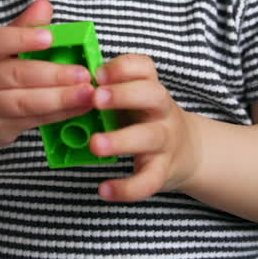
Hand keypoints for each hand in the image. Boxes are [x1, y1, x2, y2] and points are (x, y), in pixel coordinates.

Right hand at [0, 0, 95, 154]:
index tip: (49, 37)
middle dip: (52, 74)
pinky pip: (32, 121)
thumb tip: (44, 6)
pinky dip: (59, 114)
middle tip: (83, 72)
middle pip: (13, 75)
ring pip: (23, 103)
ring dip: (60, 98)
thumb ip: (19, 29)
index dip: (20, 38)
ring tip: (88, 92)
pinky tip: (80, 107)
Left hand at [89, 53, 198, 201]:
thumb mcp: (135, 98)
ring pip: (150, 137)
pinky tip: (104, 190)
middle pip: (153, 95)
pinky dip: (127, 188)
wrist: (187, 152)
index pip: (144, 68)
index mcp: (151, 88)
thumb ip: (109, 91)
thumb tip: (70, 87)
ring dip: (121, 140)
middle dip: (123, 95)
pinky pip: (148, 181)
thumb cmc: (146, 119)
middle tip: (95, 98)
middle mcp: (162, 111)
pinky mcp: (163, 171)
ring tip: (94, 144)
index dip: (122, 68)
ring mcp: (165, 141)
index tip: (97, 74)